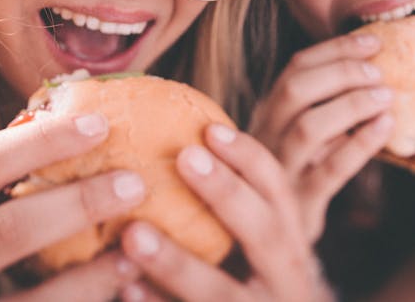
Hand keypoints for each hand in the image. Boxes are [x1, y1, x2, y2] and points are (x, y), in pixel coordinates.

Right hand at [0, 113, 143, 301]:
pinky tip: (119, 278)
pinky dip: (81, 297)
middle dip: (75, 204)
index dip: (37, 143)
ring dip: (88, 271)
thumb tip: (88, 128)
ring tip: (136, 243)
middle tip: (133, 183)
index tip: (99, 123)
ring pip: (24, 297)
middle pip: (1, 231)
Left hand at [120, 125, 334, 301]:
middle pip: (264, 232)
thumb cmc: (246, 281)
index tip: (210, 130)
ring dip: (176, 262)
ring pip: (221, 292)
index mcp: (289, 240)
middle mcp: (284, 277)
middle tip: (184, 157)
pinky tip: (126, 290)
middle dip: (227, 192)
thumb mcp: (256, 246)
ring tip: (132, 234)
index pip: (278, 189)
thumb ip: (229, 206)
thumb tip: (171, 144)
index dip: (249, 157)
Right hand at [248, 33, 394, 240]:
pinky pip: (331, 171)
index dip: (335, 49)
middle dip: (341, 71)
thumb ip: (323, 106)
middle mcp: (266, 136)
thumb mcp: (299, 137)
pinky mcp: (301, 203)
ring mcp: (281, 171)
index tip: (374, 40)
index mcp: (267, 114)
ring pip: (309, 127)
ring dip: (351, 104)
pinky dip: (361, 145)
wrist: (268, 240)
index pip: (295, 68)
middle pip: (295, 90)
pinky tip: (386, 128)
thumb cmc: (298, 177)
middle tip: (378, 70)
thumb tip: (376, 66)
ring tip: (386, 95)